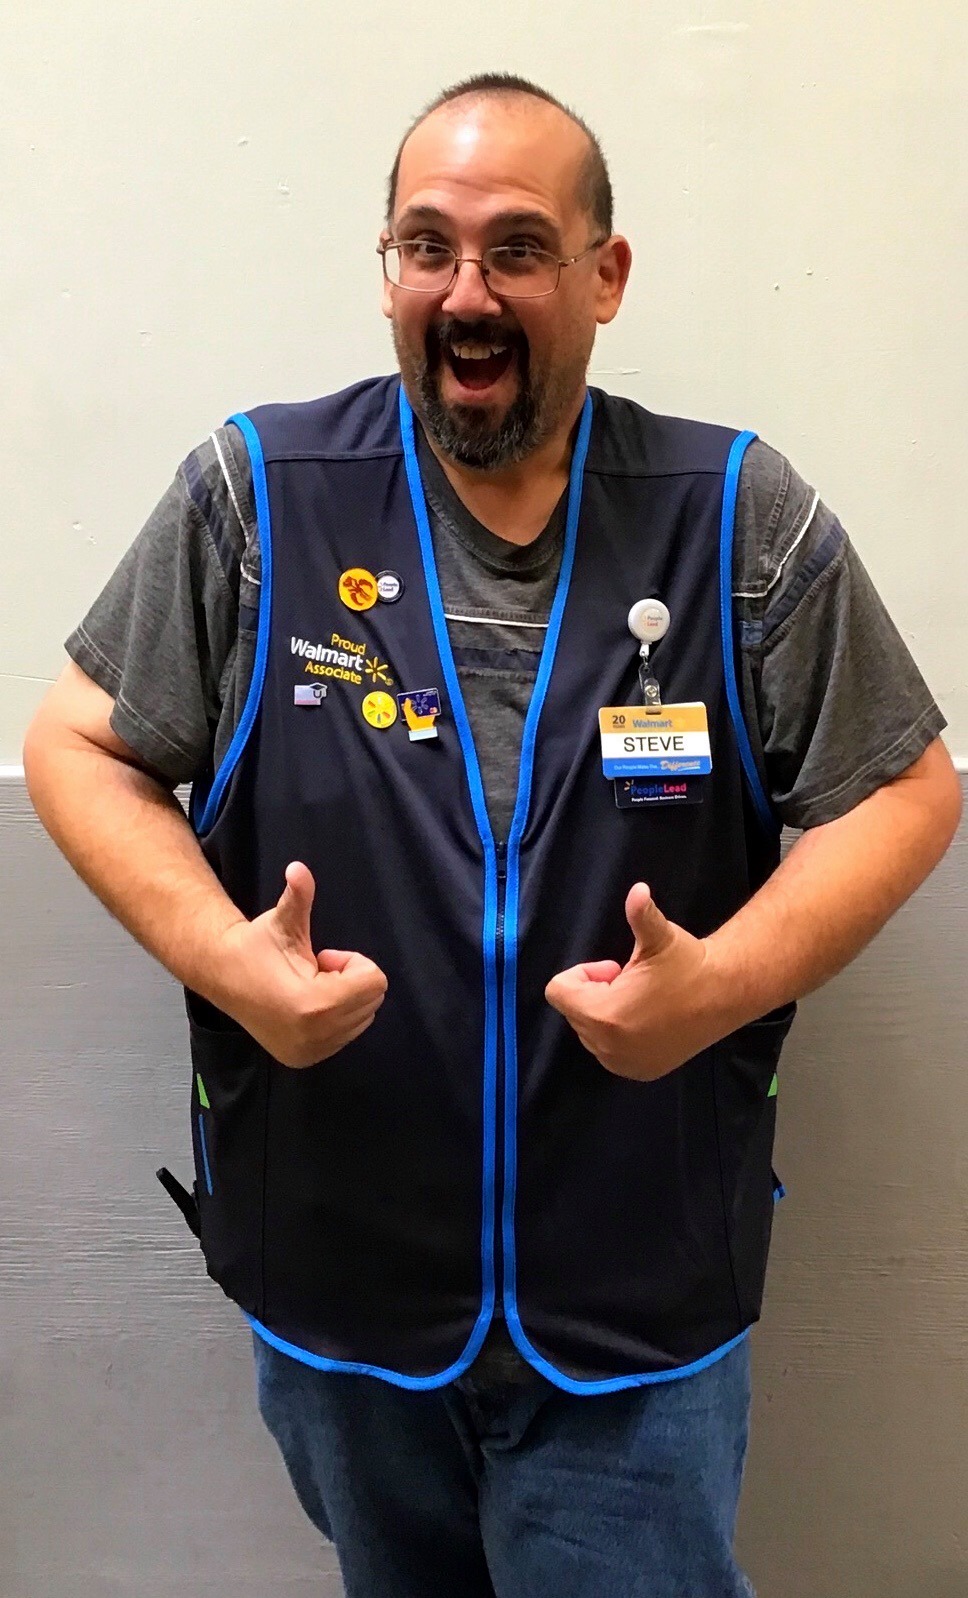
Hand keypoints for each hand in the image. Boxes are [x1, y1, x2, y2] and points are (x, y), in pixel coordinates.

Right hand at [215, 862, 387, 1067]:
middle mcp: (315, 1036)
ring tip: (309, 987)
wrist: (222, 975)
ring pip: (363, 1019)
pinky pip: (346, 1035)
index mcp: (313, 1004)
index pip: (374, 981)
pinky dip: (336, 1017)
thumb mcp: (282, 919)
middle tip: (315, 971)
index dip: (351, 962)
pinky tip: (306, 1006)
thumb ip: (298, 895)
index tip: (322, 956)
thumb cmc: (257, 945)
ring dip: (344, 998)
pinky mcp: (306, 1059)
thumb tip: (298, 868)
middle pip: (373, 1000)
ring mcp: (310, 1052)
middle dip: (350, 980)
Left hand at [544, 883, 723, 1081]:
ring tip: (641, 1001)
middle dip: (596, 994)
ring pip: (589, 1032)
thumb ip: (641, 914)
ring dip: (606, 1014)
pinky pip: (608, 1051)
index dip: (584, 975)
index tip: (615, 969)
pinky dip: (618, 1035)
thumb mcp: (659, 937)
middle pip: (573, 1012)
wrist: (724, 995)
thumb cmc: (687, 964)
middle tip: (632, 982)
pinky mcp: (638, 1072)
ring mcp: (622, 1064)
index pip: (558, 991)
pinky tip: (647, 1020)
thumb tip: (638, 890)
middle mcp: (608, 1047)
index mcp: (605, 1015)